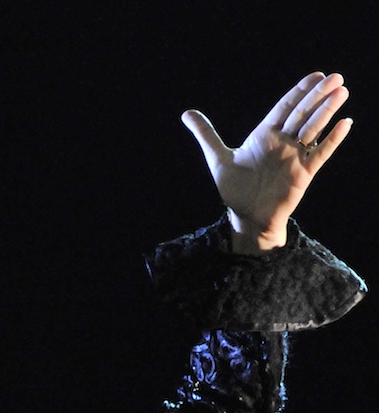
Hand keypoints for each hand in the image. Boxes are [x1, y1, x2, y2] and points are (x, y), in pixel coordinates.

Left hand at [183, 72, 351, 252]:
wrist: (247, 217)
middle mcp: (282, 142)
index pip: (284, 107)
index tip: (316, 75)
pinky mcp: (304, 173)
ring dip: (327, 111)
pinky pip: (320, 153)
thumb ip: (206, 134)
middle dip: (318, 96)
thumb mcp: (218, 159)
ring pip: (313, 129)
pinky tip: (345, 124)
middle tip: (336, 76)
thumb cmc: (234, 189)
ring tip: (342, 91)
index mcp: (264, 135)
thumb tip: (186, 113)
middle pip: (302, 114)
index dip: (300, 91)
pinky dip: (332, 140)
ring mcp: (294, 157)